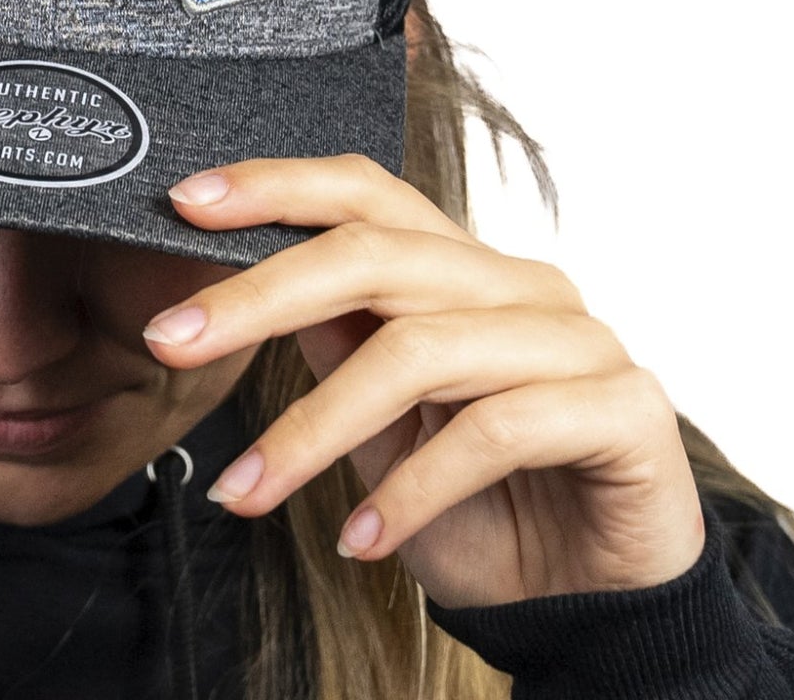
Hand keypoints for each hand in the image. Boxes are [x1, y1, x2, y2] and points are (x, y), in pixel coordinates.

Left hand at [141, 154, 705, 608]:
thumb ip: (337, 348)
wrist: (589, 606)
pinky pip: (496, 432)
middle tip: (170, 342)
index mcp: (466, 271)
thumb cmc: (483, 510)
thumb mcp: (383, 428)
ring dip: (314, 429)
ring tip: (246, 493)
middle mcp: (525, 286)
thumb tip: (243, 288)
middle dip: (260, 296)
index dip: (278, 187)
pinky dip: (412, 492)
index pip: (370, 194)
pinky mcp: (623, 410)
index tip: (185, 203)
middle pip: (379, 257)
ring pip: (420, 351)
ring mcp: (580, 341)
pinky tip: (362, 540)